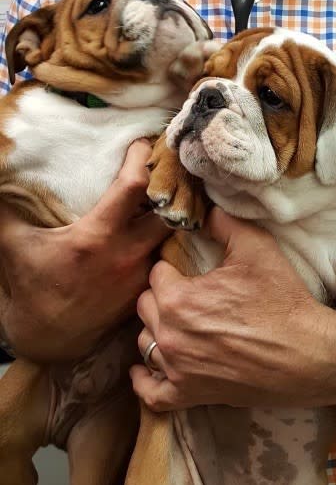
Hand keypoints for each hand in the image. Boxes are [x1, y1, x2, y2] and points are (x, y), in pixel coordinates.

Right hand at [0, 140, 168, 360]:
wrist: (47, 340)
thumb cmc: (31, 288)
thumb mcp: (15, 244)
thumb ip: (6, 209)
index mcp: (97, 236)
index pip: (135, 186)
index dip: (141, 159)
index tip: (140, 143)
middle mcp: (126, 255)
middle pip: (168, 208)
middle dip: (169, 186)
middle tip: (164, 168)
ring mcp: (139, 275)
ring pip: (170, 235)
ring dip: (169, 214)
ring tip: (166, 194)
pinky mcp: (144, 290)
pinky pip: (164, 258)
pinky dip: (162, 241)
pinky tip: (158, 228)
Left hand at [131, 207, 335, 410]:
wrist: (309, 354)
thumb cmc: (282, 300)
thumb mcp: (256, 248)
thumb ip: (224, 223)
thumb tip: (204, 208)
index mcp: (178, 299)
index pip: (156, 273)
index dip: (172, 266)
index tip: (187, 267)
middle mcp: (170, 336)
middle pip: (145, 307)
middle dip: (161, 295)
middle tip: (186, 292)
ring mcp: (177, 371)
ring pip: (145, 344)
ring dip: (156, 330)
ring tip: (177, 322)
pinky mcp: (189, 395)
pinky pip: (150, 393)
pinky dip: (144, 380)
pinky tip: (146, 368)